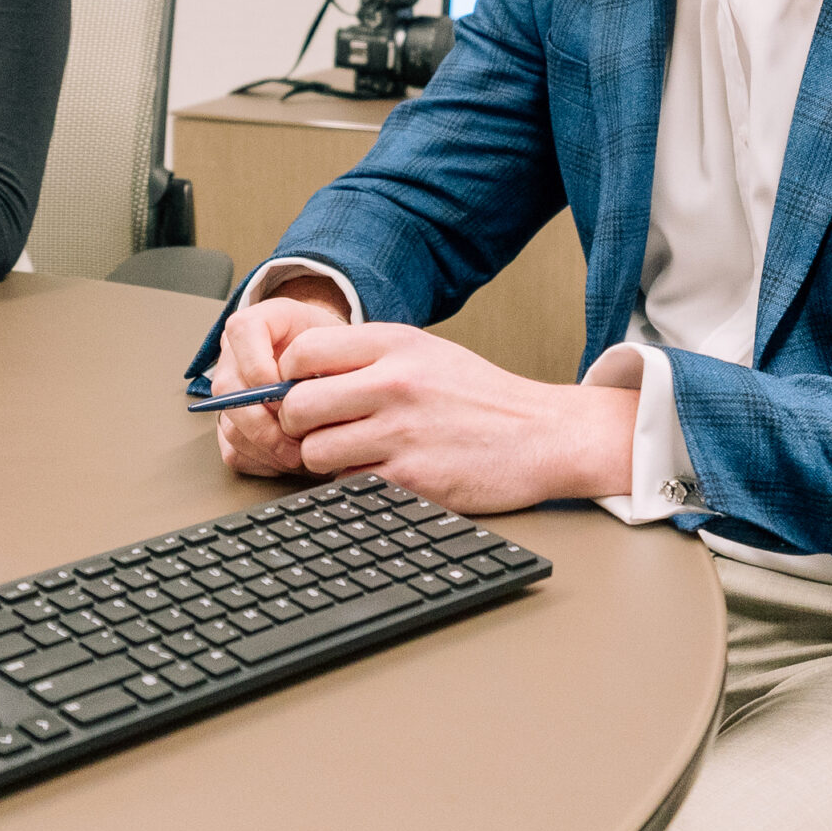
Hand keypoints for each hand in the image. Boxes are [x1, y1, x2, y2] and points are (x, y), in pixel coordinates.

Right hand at [211, 280, 352, 476]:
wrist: (334, 364)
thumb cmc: (337, 353)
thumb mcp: (342, 342)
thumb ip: (327, 360)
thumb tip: (312, 399)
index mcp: (259, 323)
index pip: (243, 331)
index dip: (262, 367)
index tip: (293, 393)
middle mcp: (235, 355)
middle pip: (227, 389)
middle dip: (265, 423)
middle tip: (299, 440)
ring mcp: (230, 392)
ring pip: (230, 426)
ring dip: (267, 448)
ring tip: (303, 453)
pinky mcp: (232, 424)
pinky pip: (234, 451)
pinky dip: (263, 462)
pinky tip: (290, 459)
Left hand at [270, 322, 635, 513]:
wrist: (544, 435)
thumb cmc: (478, 397)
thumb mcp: (423, 353)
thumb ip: (363, 358)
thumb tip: (293, 376)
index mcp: (393, 344)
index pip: (302, 350)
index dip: (287, 375)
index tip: (300, 390)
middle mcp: (394, 383)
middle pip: (297, 406)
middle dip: (296, 425)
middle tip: (316, 431)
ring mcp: (402, 432)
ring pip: (315, 452)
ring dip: (322, 461)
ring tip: (351, 455)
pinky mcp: (411, 478)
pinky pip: (348, 486)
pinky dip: (354, 485)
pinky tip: (379, 473)